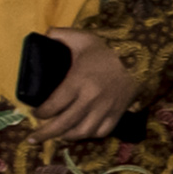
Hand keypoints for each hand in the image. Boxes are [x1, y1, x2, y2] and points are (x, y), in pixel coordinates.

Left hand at [27, 28, 144, 140]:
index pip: (54, 105)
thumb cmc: (107, 51)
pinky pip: (100, 132)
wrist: (140, 60)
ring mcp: (105, 109)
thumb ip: (61, 35)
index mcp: (78, 81)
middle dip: (45, 133)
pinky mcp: (116, 114)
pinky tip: (79, 133)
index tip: (35, 112)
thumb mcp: (84, 38)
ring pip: (82, 132)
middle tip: (32, 139)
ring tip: (56, 137)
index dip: (41, 113)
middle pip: (64, 123)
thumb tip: (44, 34)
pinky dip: (88, 135)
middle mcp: (90, 99)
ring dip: (66, 137)